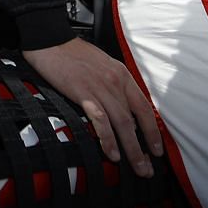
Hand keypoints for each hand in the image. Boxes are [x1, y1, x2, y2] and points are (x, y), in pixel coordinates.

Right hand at [23, 38, 163, 177]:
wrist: (49, 39)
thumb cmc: (71, 53)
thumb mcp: (101, 64)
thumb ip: (112, 84)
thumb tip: (118, 106)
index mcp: (121, 75)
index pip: (144, 107)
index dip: (153, 131)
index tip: (158, 150)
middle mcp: (115, 82)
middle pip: (135, 120)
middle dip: (145, 148)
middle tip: (148, 169)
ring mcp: (100, 87)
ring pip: (122, 123)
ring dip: (131, 149)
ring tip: (137, 167)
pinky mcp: (82, 92)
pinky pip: (100, 120)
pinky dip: (107, 139)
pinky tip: (112, 154)